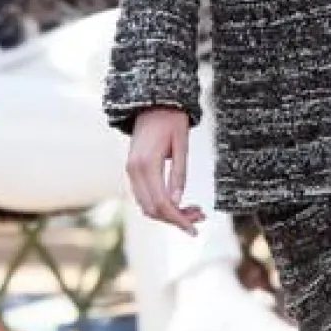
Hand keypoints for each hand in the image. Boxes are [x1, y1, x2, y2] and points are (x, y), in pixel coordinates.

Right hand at [125, 108, 206, 233]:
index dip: (178, 219)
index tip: (195, 229)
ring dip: (169, 213)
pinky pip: (144, 196)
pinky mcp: (133, 170)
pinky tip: (178, 202)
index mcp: (146, 164)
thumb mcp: (181, 144)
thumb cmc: (172, 119)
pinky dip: (161, 204)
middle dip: (176, 219)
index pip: (161, 203)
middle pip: (152, 209)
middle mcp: (134, 170)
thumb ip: (179, 174)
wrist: (152, 102)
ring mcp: (131, 171)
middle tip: (200, 217)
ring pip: (147, 205)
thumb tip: (177, 203)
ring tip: (194, 210)